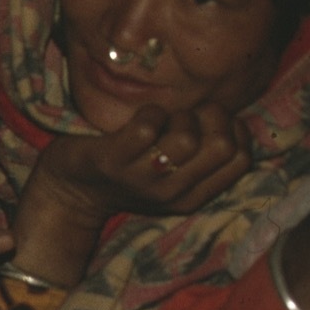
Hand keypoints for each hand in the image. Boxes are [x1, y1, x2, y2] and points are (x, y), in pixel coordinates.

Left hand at [7, 105, 250, 295]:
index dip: (235, 130)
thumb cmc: (128, 170)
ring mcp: (141, 179)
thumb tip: (235, 118)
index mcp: (192, 196)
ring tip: (160, 120)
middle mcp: (171, 193)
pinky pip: (146, 129)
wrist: (68, 191)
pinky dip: (148, 113)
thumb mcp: (172, 174)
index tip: (210, 123)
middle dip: (211, 117)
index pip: (241, 161)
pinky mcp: (113, 162)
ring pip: (186, 138)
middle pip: (222, 147)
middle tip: (185, 116)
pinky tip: (138, 119)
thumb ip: (203, 155)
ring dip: (176, 116)